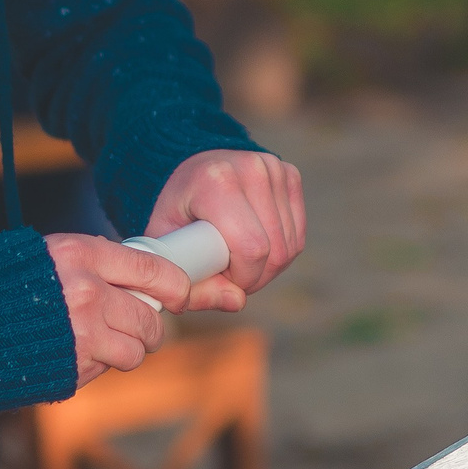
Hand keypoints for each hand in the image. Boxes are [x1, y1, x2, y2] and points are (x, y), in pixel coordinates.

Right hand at [47, 232, 185, 386]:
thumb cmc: (3, 285)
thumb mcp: (51, 254)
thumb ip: (95, 264)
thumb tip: (141, 278)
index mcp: (83, 255)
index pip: (153, 269)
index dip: (174, 286)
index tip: (178, 294)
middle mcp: (88, 293)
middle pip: (150, 319)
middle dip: (150, 329)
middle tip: (141, 329)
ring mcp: (82, 334)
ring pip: (135, 352)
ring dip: (127, 352)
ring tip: (104, 343)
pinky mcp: (72, 368)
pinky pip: (105, 370)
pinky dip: (97, 365)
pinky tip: (71, 353)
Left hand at [148, 148, 304, 313]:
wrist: (188, 167)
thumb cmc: (175, 211)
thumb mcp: (169, 247)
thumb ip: (196, 284)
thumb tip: (237, 302)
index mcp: (215, 181)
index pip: (252, 248)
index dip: (242, 278)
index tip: (221, 278)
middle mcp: (251, 168)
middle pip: (276, 251)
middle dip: (256, 277)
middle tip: (229, 274)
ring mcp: (274, 168)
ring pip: (290, 246)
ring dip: (269, 267)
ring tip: (239, 258)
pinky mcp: (290, 173)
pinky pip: (298, 234)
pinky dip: (281, 251)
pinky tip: (257, 245)